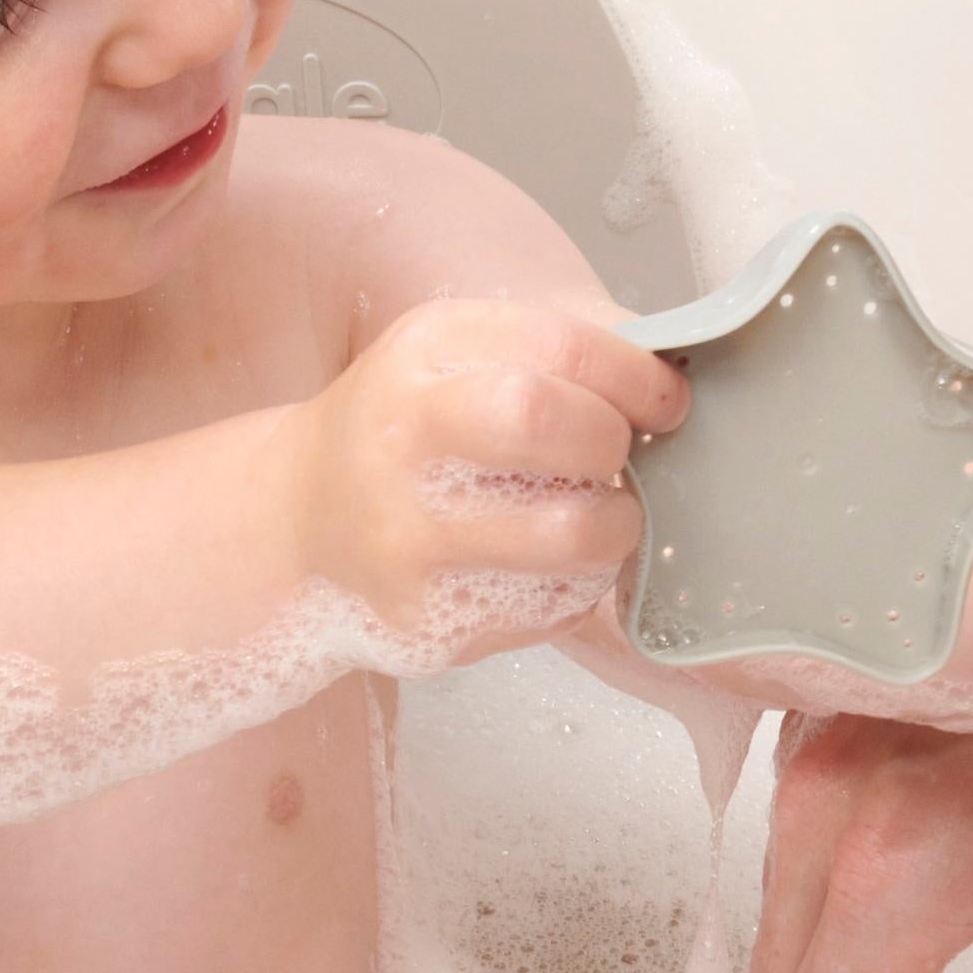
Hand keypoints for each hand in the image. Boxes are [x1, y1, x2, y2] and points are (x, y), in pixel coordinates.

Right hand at [290, 298, 684, 653]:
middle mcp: (403, 444)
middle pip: (545, 424)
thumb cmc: (403, 430)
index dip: (635, 378)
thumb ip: (553, 351)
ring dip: (614, 527)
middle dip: (612, 443)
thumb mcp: (453, 357)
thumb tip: (671, 370)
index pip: (558, 349)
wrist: (300, 524)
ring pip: (570, 537)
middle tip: (612, 459)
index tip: (661, 402)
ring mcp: (410, 543)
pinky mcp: (428, 623)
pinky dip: (577, 587)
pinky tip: (548, 565)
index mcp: (420, 360)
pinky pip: (555, 610)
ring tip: (597, 516)